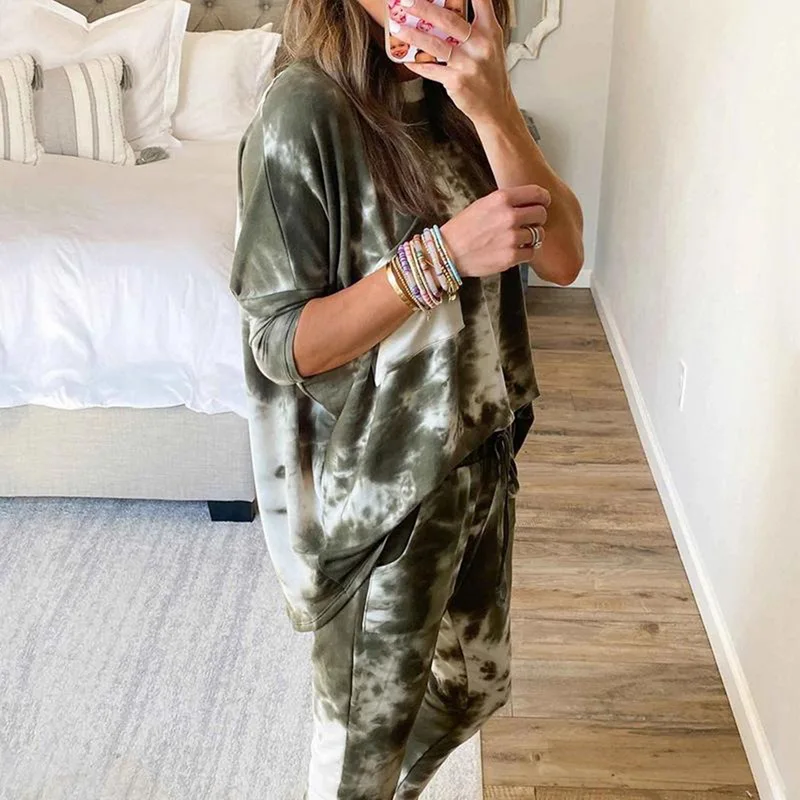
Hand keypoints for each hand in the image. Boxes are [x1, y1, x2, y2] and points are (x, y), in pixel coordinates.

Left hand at [389, 0, 515, 125]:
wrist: (495, 107)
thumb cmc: (490, 74)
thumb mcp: (491, 45)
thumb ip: (475, 26)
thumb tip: (445, 12)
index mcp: (490, 31)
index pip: (481, 1)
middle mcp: (480, 45)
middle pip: (449, 21)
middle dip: (425, 8)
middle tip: (406, 1)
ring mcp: (468, 64)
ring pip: (436, 45)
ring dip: (413, 35)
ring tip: (397, 27)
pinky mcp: (456, 81)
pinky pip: (431, 69)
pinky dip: (416, 63)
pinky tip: (405, 58)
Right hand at [440, 185, 549, 278]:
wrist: (448, 253)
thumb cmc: (463, 229)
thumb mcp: (483, 205)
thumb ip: (506, 202)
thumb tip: (528, 203)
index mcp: (501, 199)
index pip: (537, 193)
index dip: (543, 199)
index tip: (543, 203)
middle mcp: (509, 216)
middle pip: (541, 214)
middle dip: (538, 219)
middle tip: (530, 224)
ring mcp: (511, 238)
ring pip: (539, 234)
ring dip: (532, 237)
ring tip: (519, 239)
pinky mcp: (511, 257)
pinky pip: (531, 253)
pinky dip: (525, 253)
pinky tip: (515, 251)